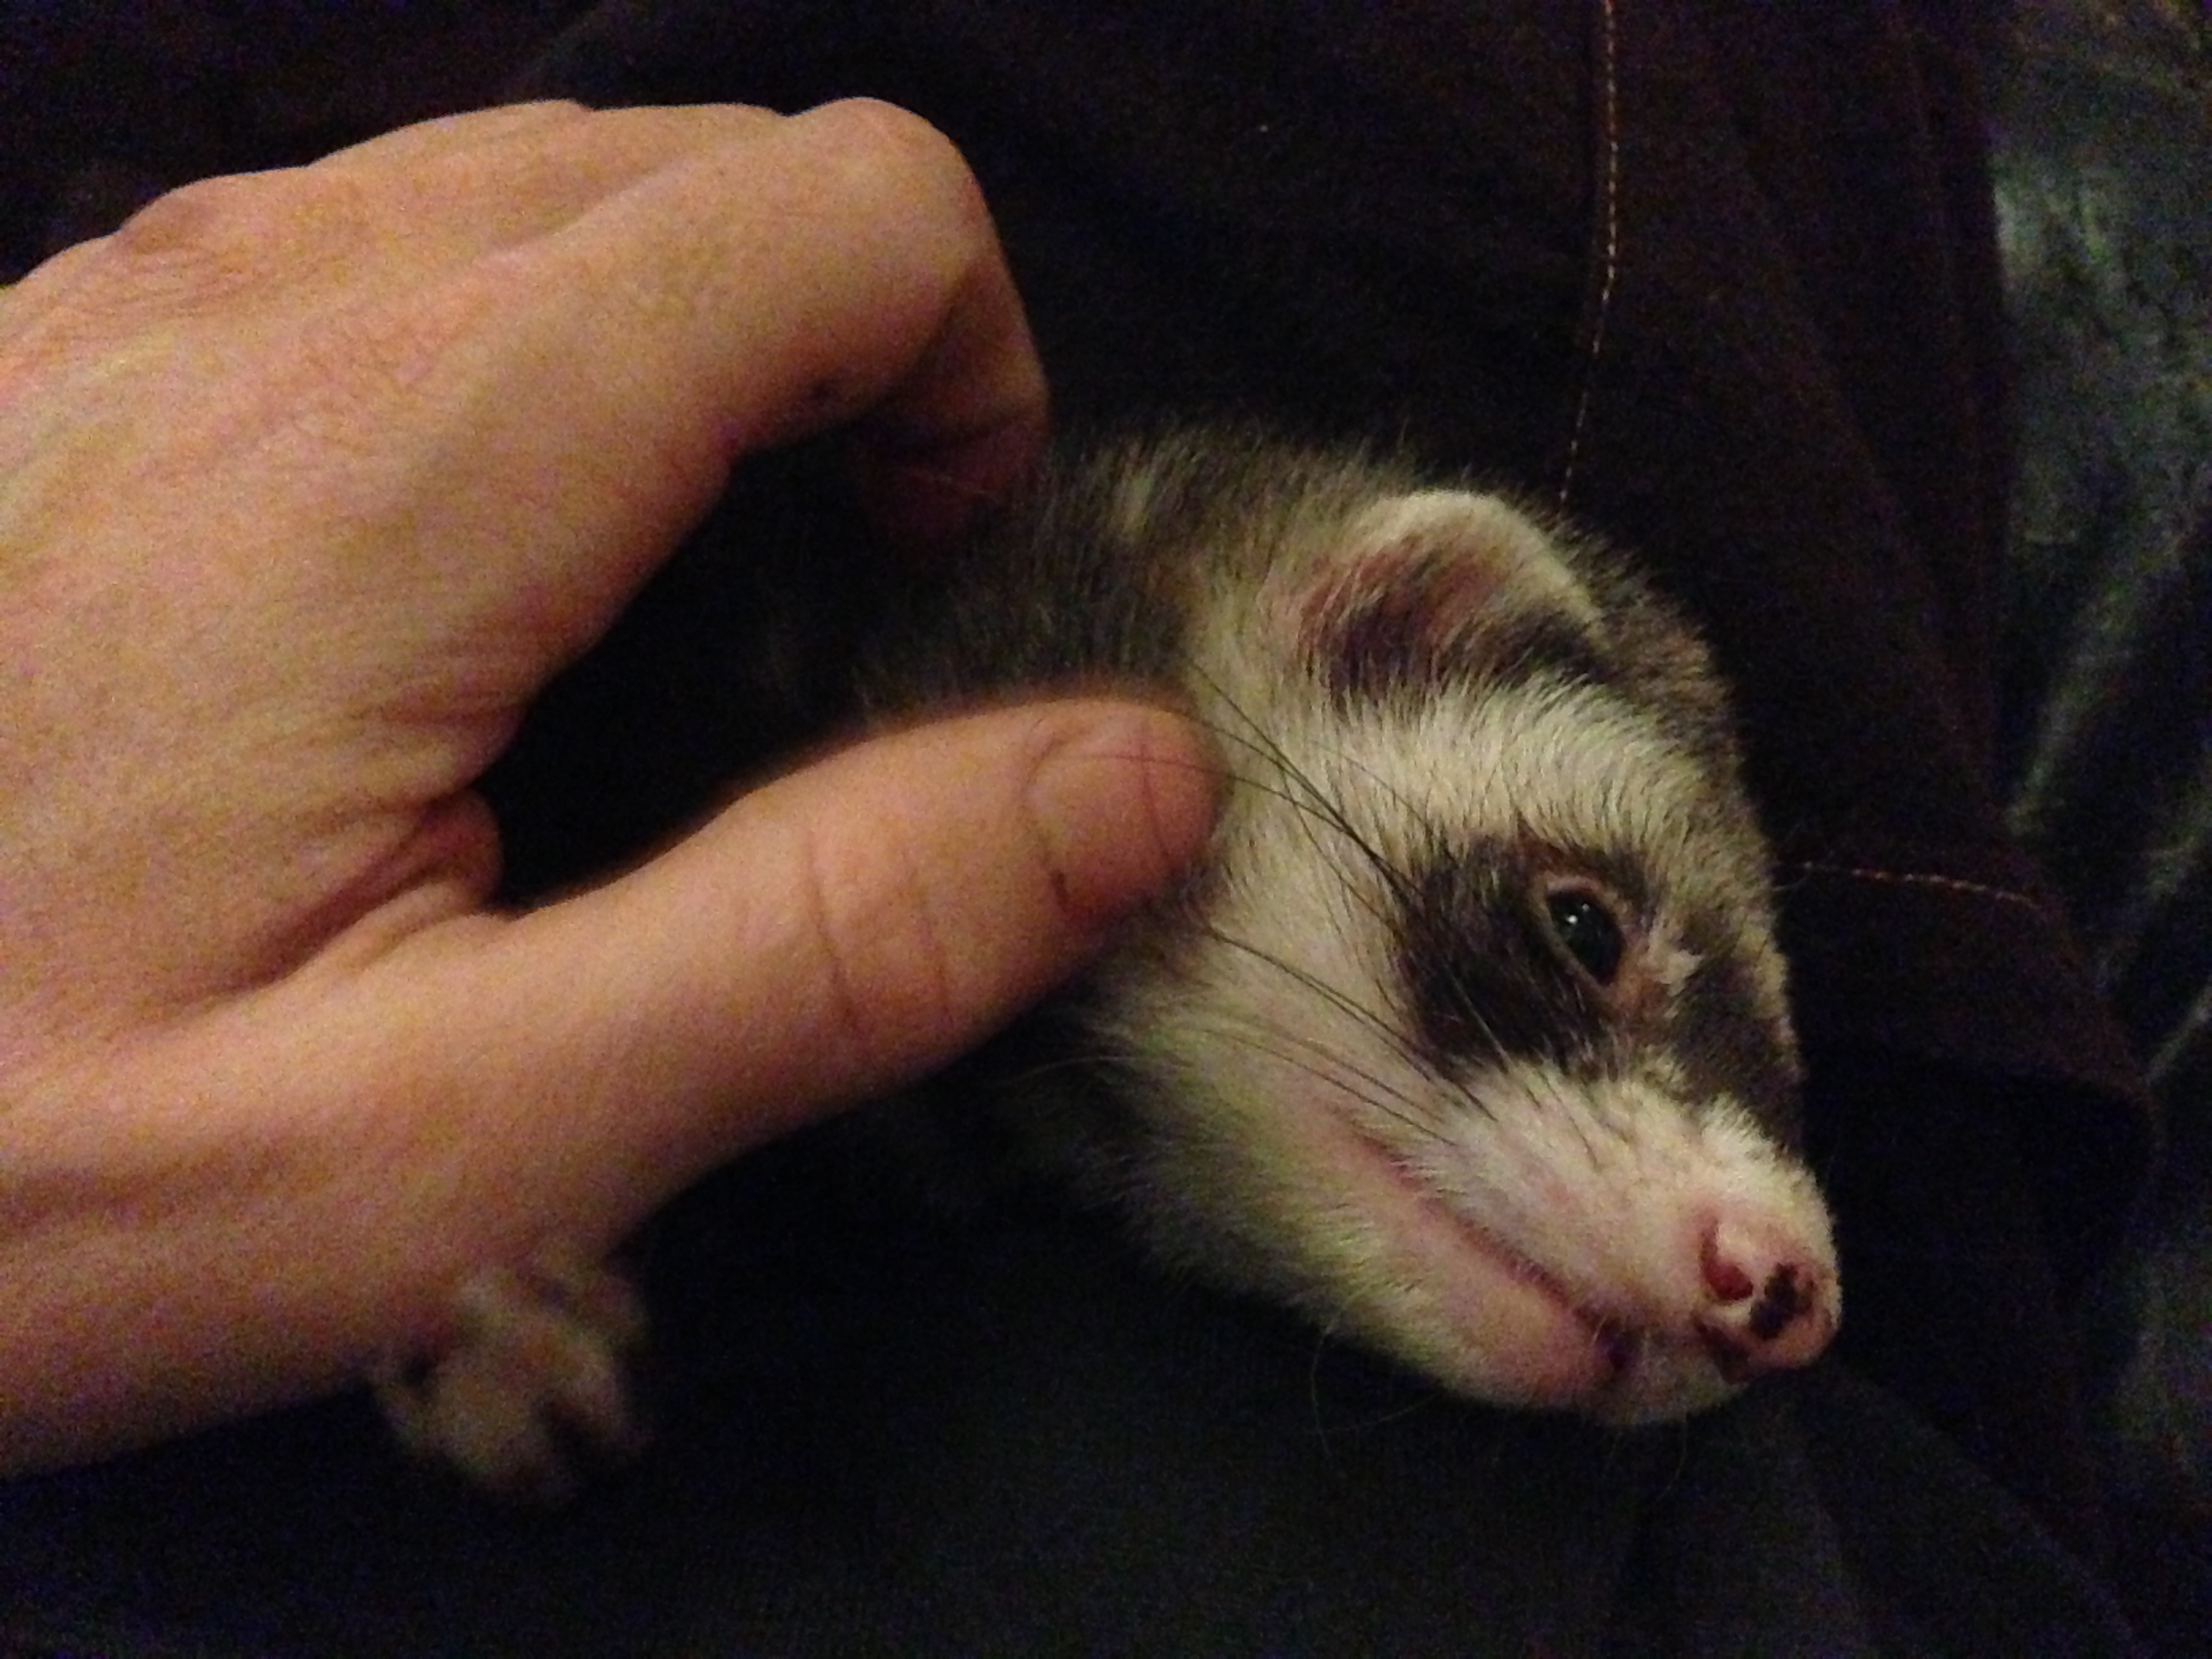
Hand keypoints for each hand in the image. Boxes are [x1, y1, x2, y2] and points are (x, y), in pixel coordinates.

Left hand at [0, 100, 1218, 1469]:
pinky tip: (449, 573)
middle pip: (711, 163)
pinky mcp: (58, 346)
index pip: (840, 212)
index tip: (920, 575)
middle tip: (805, 608)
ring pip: (544, 180)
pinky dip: (515, 351)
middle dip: (844, 353)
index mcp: (405, 459)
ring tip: (639, 596)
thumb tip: (1133, 778)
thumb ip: (823, 942)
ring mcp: (136, 295)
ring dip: (683, 346)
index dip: (963, 376)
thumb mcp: (445, 1144)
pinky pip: (379, 242)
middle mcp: (266, 299)